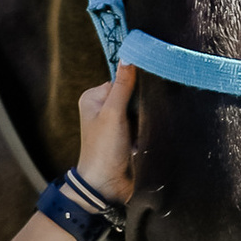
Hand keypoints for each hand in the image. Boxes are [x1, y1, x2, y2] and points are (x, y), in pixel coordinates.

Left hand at [74, 60, 137, 204]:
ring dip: (146, 119)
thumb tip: (130, 54)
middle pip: (132, 94)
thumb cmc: (103, 150)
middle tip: (143, 117)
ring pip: (140, 109)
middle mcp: (103, 108)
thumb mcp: (113, 113)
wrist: (107, 186)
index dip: (135, 87)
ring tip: (144, 131)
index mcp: (93, 97)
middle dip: (141, 104)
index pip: (122, 79)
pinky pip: (143, 124)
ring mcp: (116, 123)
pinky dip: (147, 129)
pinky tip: (147, 137)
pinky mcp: (128, 136)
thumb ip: (123, 85)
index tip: (144, 97)